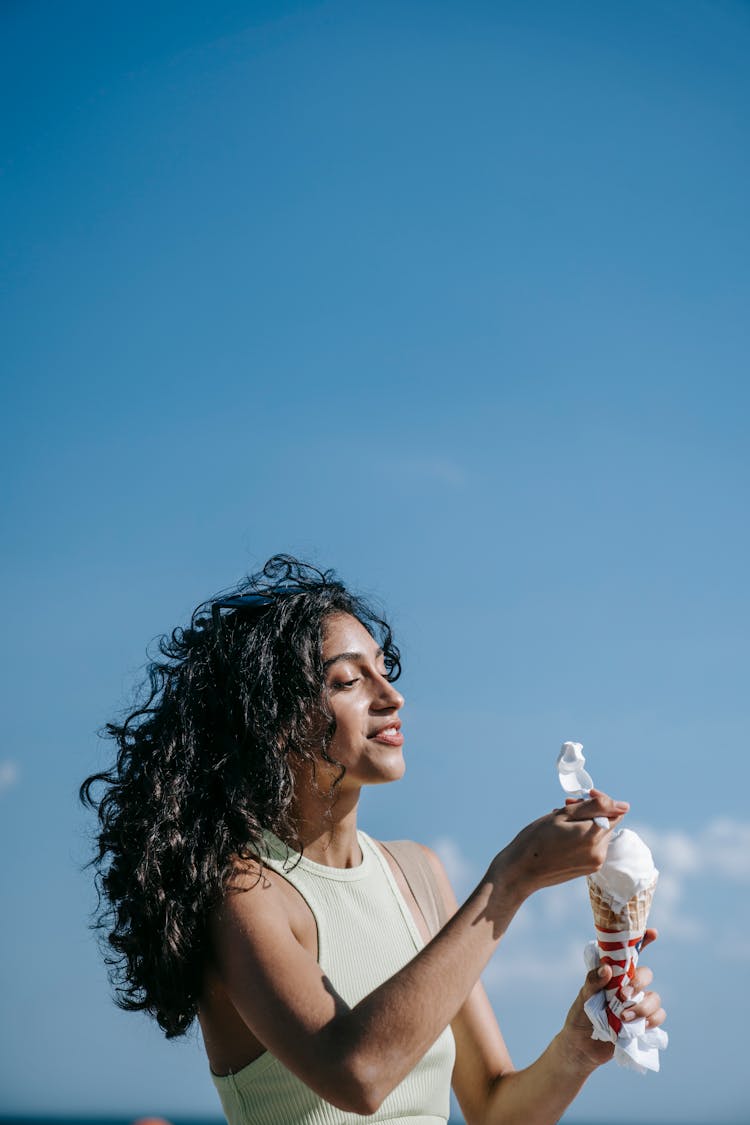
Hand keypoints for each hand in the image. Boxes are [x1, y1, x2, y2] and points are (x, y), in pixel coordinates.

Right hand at [493, 789, 629, 898]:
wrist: (521, 870)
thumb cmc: (537, 839)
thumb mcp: (563, 815)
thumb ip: (595, 807)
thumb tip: (623, 805)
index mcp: (594, 837)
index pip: (613, 811)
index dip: (598, 801)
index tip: (581, 797)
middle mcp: (599, 853)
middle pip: (605, 822)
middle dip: (589, 812)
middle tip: (565, 807)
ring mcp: (594, 863)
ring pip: (597, 834)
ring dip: (583, 824)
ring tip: (560, 823)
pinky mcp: (588, 870)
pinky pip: (591, 846)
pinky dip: (581, 837)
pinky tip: (562, 837)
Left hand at [560, 928, 665, 1071]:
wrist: (581, 1046)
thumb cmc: (580, 1015)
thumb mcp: (583, 996)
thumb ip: (593, 981)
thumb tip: (608, 968)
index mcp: (615, 975)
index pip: (632, 954)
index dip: (644, 941)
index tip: (653, 932)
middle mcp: (629, 987)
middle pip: (647, 975)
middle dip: (639, 983)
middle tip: (623, 995)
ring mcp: (637, 1005)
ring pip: (655, 998)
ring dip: (643, 1006)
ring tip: (623, 1017)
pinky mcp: (643, 1023)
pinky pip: (659, 1017)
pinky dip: (651, 1020)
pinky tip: (636, 1025)